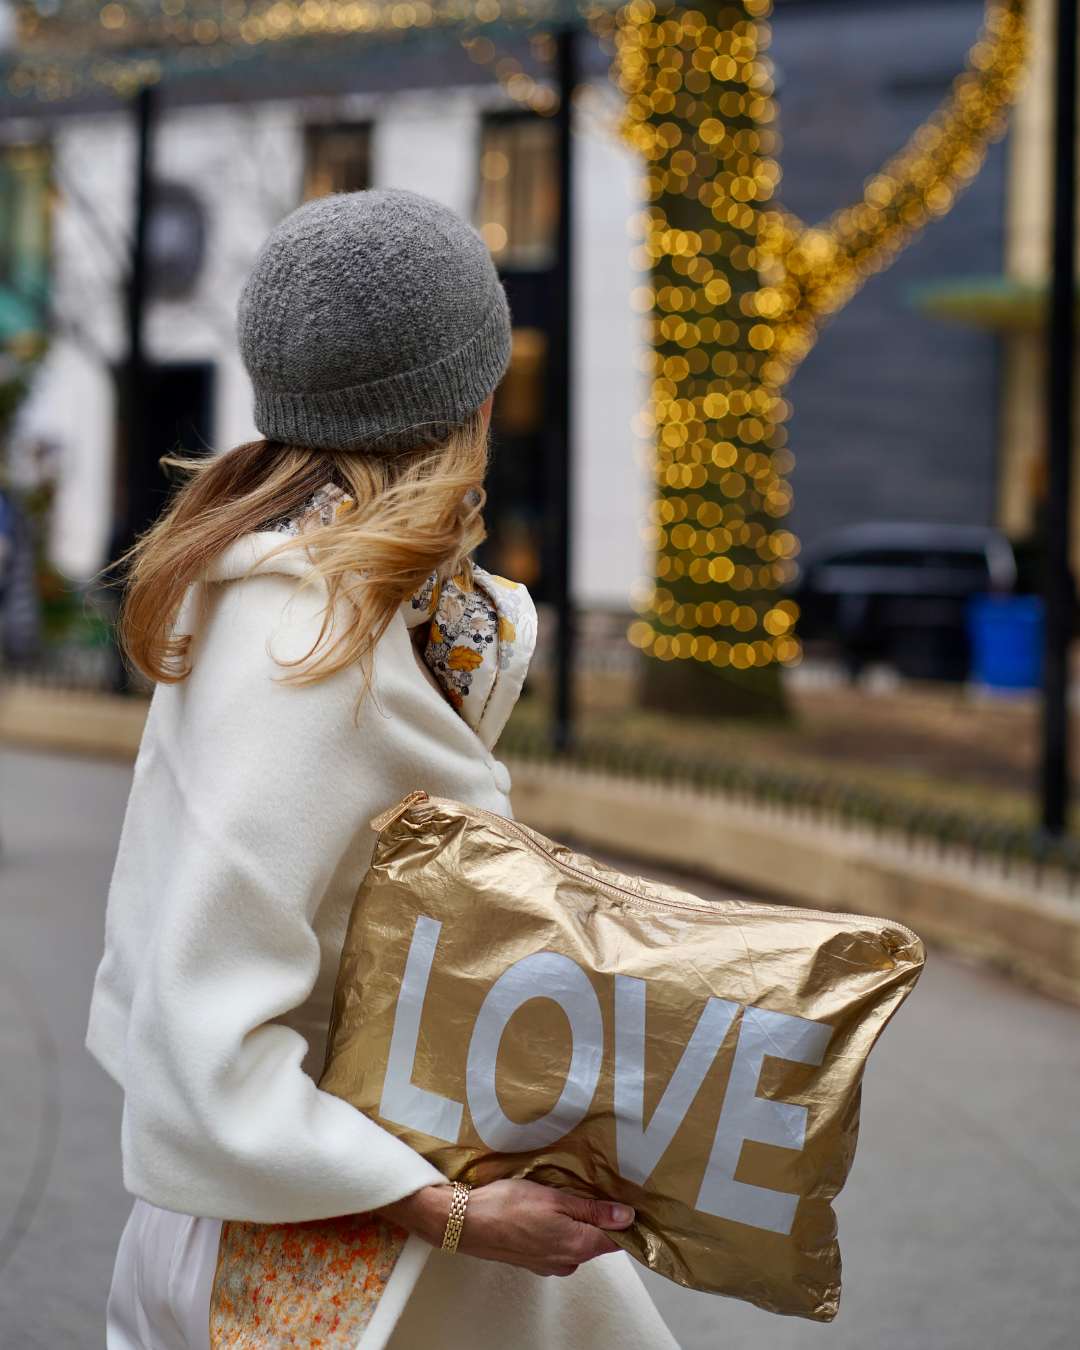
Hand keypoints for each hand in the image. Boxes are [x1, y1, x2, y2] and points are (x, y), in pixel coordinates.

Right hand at [377, 1178, 634, 1277]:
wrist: (466, 1223)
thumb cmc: (509, 1206)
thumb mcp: (555, 1199)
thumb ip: (592, 1210)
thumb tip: (627, 1217)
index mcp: (579, 1246)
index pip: (617, 1239)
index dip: (626, 1221)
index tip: (632, 1200)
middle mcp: (569, 1261)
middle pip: (597, 1239)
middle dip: (600, 1216)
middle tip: (596, 1185)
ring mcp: (550, 1264)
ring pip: (577, 1240)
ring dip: (577, 1220)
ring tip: (568, 1192)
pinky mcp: (534, 1261)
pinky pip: (558, 1243)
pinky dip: (560, 1227)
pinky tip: (547, 1208)